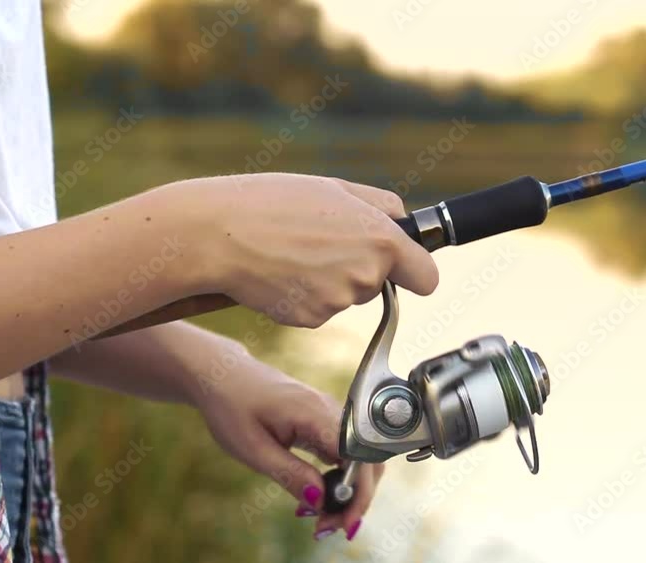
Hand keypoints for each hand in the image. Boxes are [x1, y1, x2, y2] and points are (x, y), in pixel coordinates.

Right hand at [184, 173, 438, 327]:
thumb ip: (379, 204)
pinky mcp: (310, 320)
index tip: (405, 269)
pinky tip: (279, 273)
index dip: (415, 272)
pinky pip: (318, 311)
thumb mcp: (334, 187)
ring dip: (326, 280)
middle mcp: (366, 275)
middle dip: (356, 267)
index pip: (427, 277)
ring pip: (346, 296)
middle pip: (378, 284)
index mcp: (382, 240)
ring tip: (291, 252)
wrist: (218, 235)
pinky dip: (302, 297)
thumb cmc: (271, 202)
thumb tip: (403, 221)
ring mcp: (338, 302)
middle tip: (317, 241)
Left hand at [196, 350, 382, 540]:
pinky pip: (344, 453)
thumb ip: (290, 474)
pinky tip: (319, 495)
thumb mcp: (254, 449)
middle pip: (366, 460)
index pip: (356, 458)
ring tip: (323, 518)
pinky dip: (338, 478)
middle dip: (355, 499)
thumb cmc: (233, 407)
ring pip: (358, 459)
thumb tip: (320, 500)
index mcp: (315, 414)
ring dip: (348, 491)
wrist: (224, 376)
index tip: (343, 522)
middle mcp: (331, 411)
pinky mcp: (324, 421)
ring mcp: (330, 414)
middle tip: (330, 527)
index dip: (356, 493)